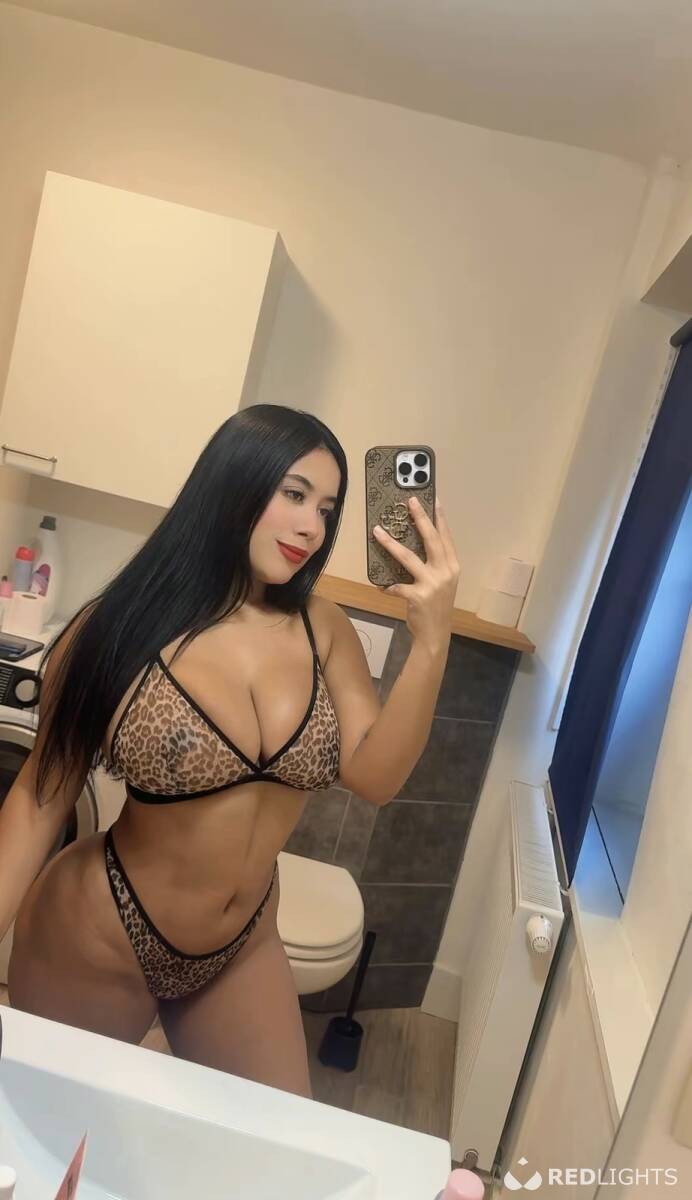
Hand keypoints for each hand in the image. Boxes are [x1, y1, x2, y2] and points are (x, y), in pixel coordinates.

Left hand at [372, 496, 459, 653]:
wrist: (435, 634)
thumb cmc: (437, 606)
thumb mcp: (442, 583)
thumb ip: (434, 565)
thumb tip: (414, 544)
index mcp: (453, 567)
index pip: (446, 537)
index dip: (440, 518)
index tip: (435, 499)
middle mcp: (446, 572)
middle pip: (431, 540)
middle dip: (420, 518)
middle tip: (409, 502)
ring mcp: (432, 584)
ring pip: (408, 558)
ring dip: (390, 544)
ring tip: (377, 531)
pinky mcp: (418, 596)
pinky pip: (397, 586)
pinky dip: (387, 586)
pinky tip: (380, 586)